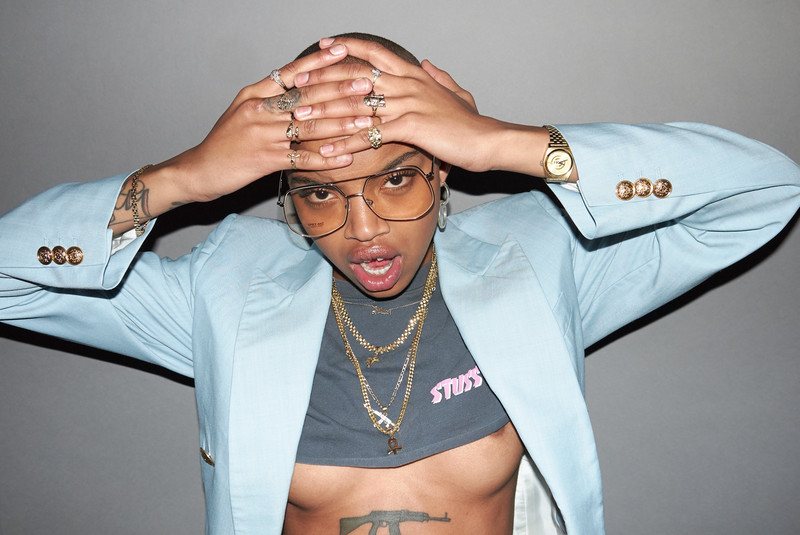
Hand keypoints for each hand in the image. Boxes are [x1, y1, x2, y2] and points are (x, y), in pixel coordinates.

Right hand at [158, 42, 375, 203]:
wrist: (199, 170)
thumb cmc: (225, 142)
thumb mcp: (243, 110)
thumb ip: (270, 98)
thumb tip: (299, 86)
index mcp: (255, 94)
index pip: (292, 72)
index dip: (319, 61)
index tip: (342, 51)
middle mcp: (259, 110)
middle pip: (307, 96)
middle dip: (340, 90)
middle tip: (367, 85)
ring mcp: (263, 135)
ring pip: (310, 127)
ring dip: (341, 124)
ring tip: (367, 122)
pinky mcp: (266, 160)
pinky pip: (302, 159)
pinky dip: (326, 159)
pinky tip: (346, 159)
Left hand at [293, 37, 520, 172]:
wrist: (488, 140)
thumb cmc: (471, 123)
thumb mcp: (456, 93)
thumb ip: (438, 77)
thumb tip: (425, 63)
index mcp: (415, 76)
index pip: (376, 53)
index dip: (349, 47)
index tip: (325, 46)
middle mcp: (408, 85)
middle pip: (356, 77)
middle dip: (323, 80)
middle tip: (297, 84)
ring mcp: (407, 104)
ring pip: (356, 105)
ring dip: (325, 112)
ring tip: (300, 118)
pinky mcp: (409, 127)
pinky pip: (368, 134)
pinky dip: (343, 143)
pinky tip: (325, 149)